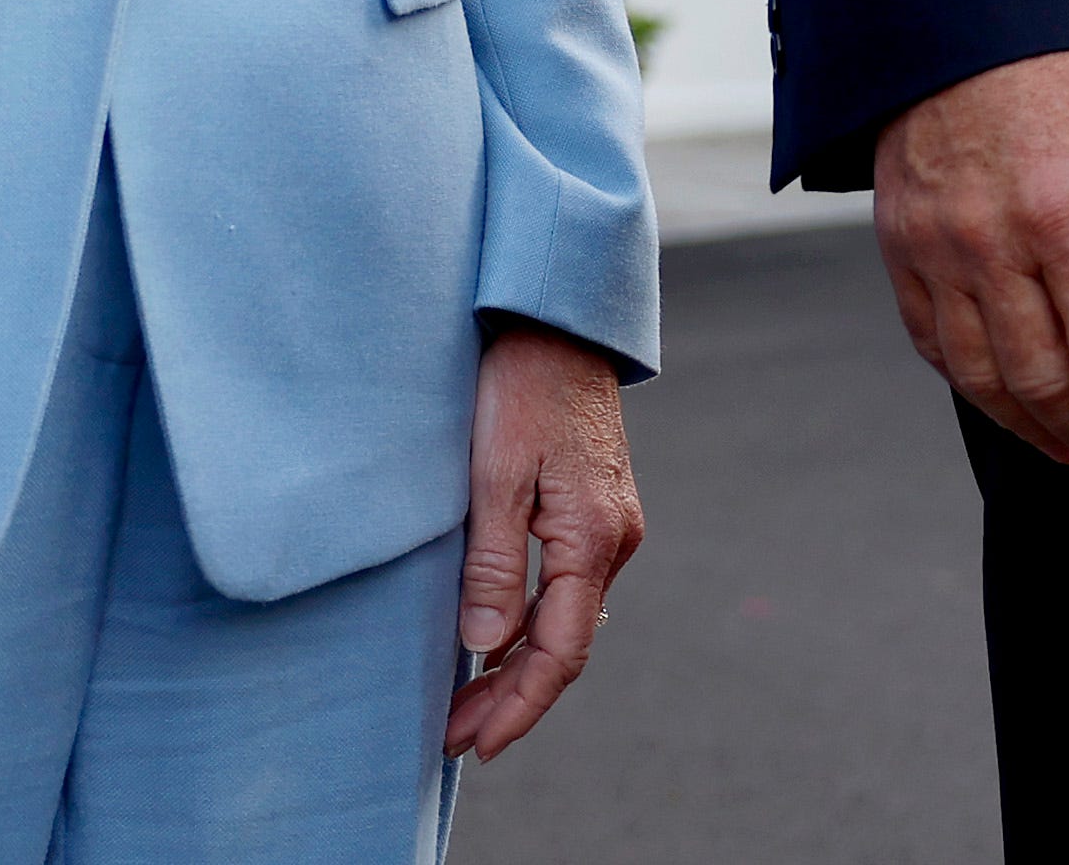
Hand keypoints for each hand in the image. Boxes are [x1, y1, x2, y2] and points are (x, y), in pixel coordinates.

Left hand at [449, 323, 641, 759]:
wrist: (557, 322)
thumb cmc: (519, 387)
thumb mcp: (493, 474)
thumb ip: (492, 564)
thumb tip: (486, 648)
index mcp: (592, 538)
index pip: (558, 653)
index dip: (519, 707)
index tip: (476, 745)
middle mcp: (613, 540)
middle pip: (566, 646)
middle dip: (512, 698)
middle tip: (455, 736)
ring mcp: (610, 525)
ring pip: (568, 620)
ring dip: (519, 665)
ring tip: (466, 700)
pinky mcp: (596, 509)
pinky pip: (568, 588)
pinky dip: (532, 625)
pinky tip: (497, 637)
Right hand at [871, 47, 1068, 470]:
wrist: (962, 9)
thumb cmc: (1068, 65)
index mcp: (1064, 213)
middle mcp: (991, 242)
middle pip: (1044, 377)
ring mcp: (936, 247)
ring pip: (982, 374)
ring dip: (1033, 425)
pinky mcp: (899, 243)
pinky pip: (931, 341)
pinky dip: (972, 384)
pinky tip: (1008, 398)